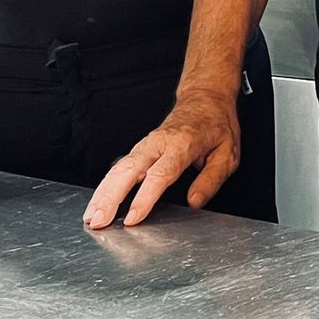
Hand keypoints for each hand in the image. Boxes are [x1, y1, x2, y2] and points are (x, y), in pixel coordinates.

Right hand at [83, 91, 238, 229]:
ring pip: (119, 167)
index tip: (133, 218)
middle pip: (129, 169)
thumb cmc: (217, 125)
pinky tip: (97, 202)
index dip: (145, 197)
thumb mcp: (228, 153)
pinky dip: (106, 184)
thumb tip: (194, 202)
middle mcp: (160, 142)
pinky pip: (120, 166)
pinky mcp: (141, 147)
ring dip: (102, 192)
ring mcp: (147, 143)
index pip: (160, 173)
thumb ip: (211, 179)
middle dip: (111, 197)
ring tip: (90, 217)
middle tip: (98, 221)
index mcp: (183, 143)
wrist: (206, 97)